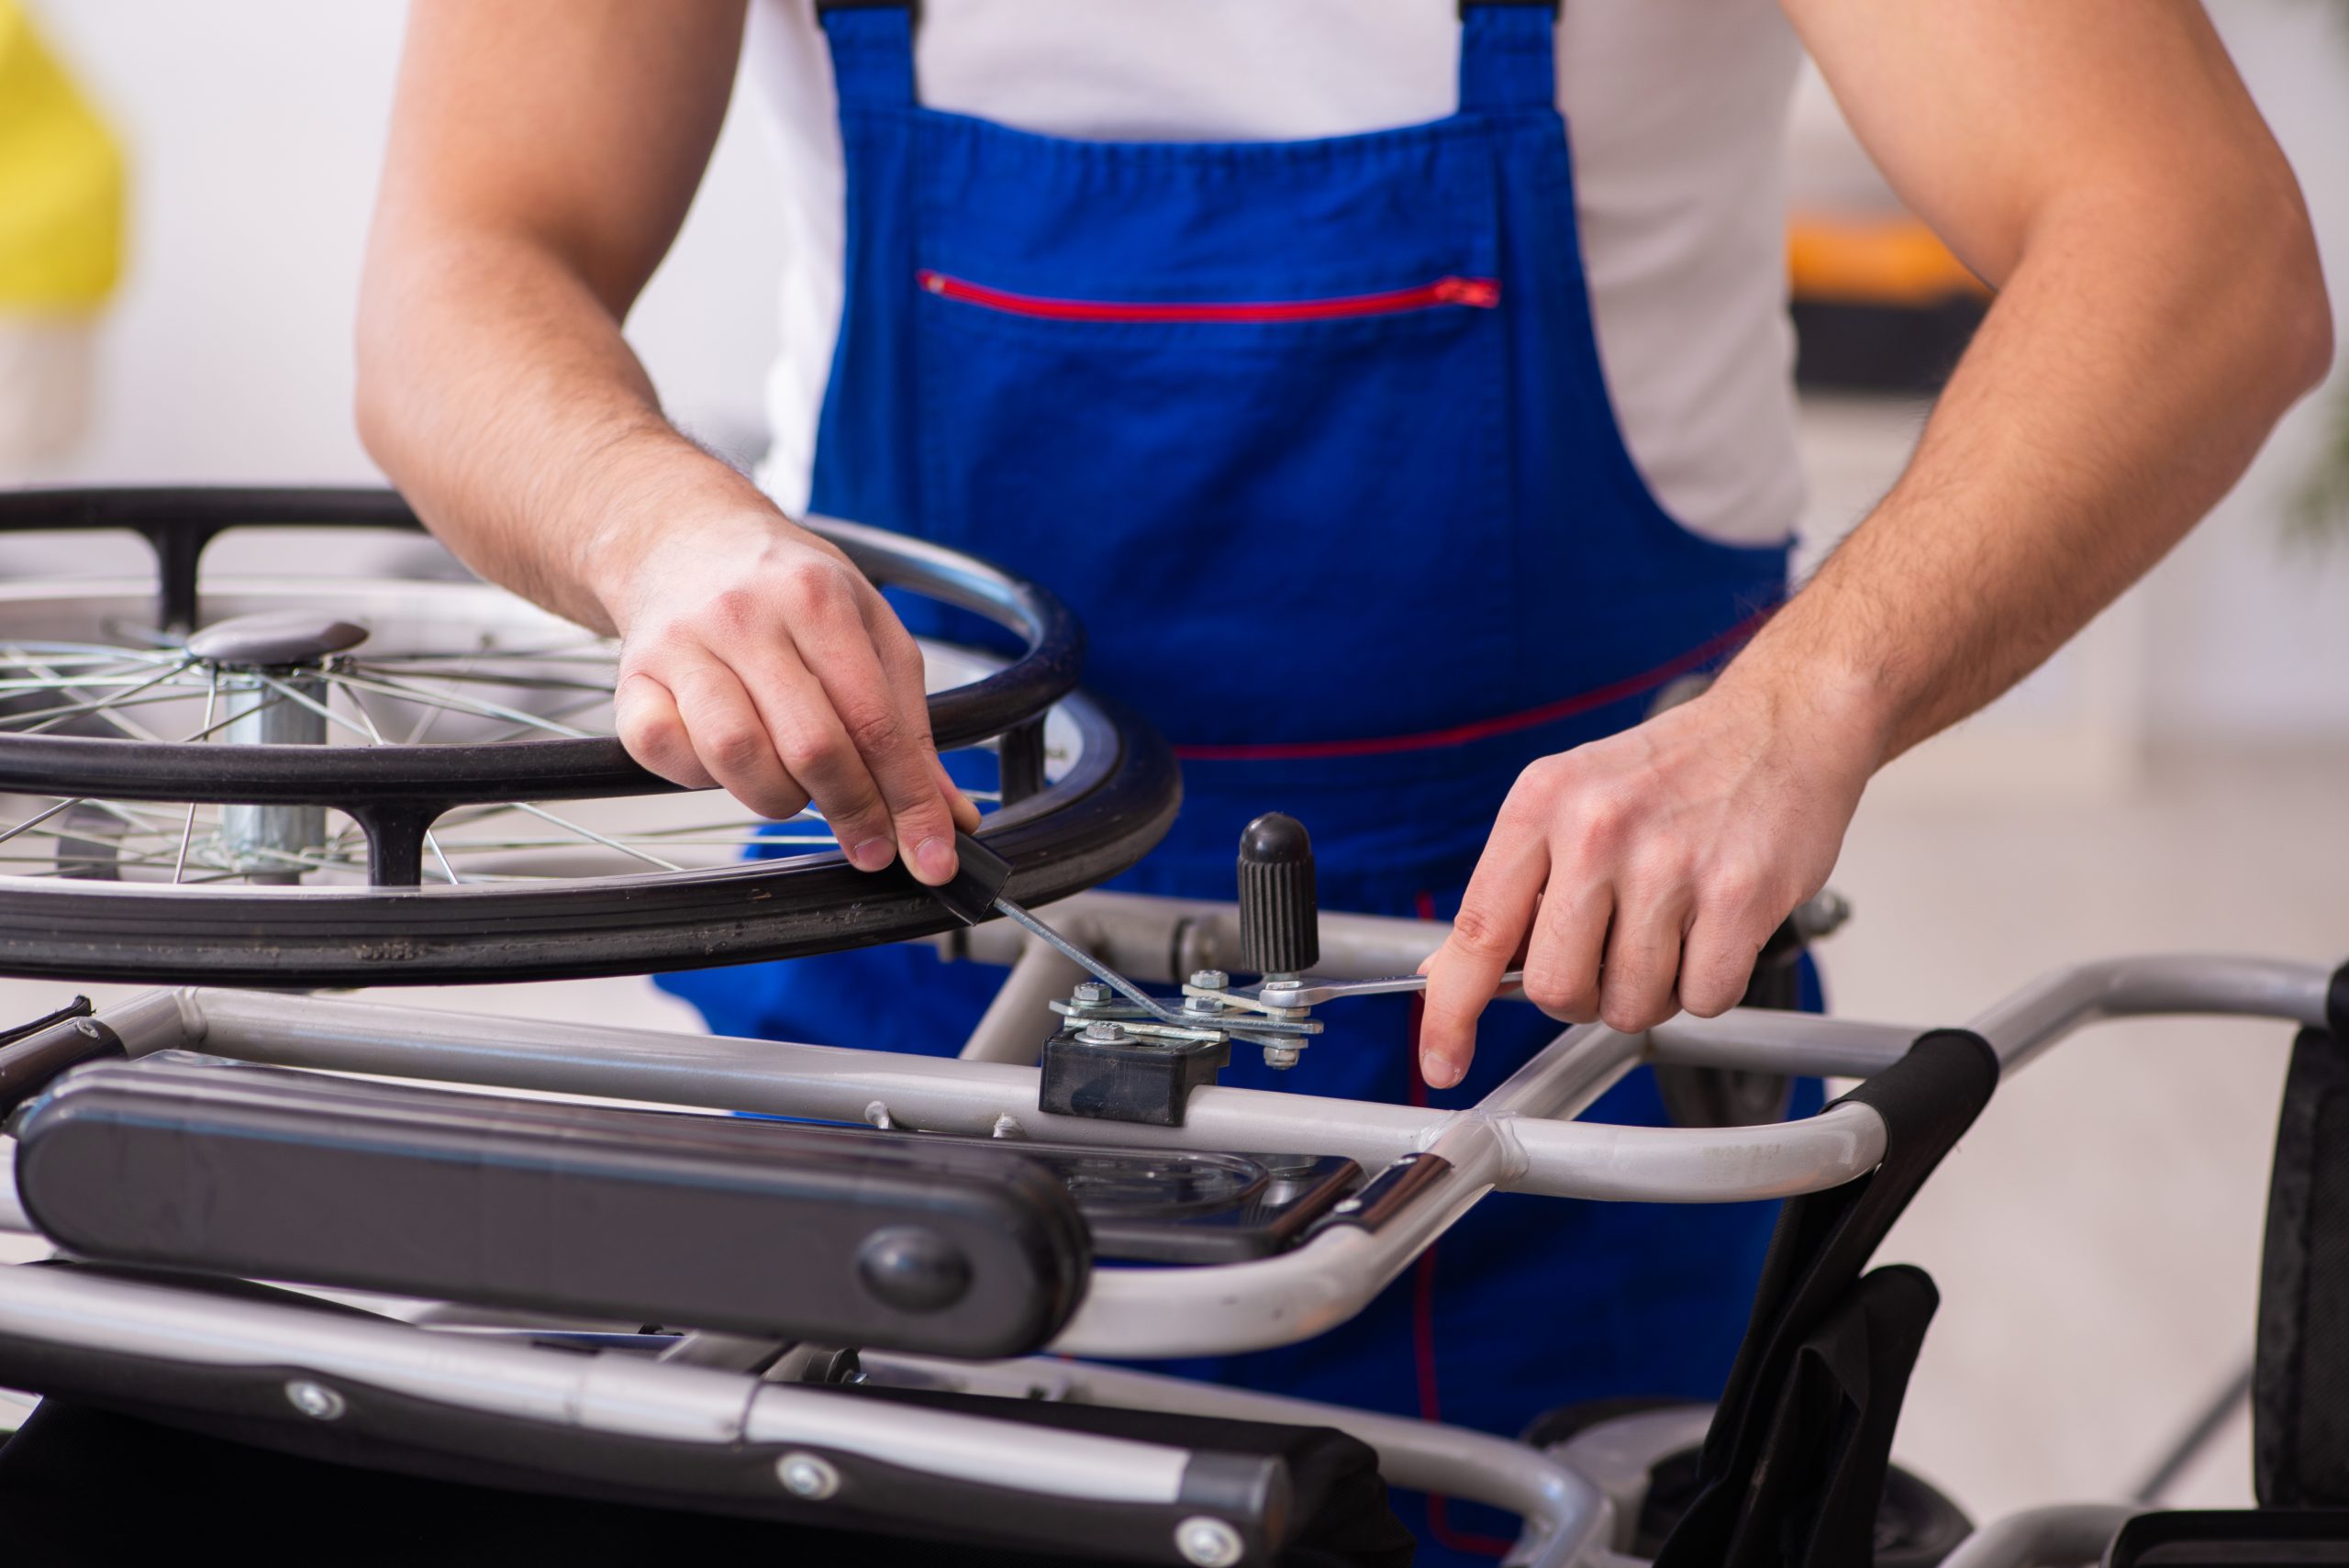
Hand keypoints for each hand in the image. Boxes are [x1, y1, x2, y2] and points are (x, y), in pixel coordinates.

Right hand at [600, 509, 978, 882]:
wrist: (686, 537)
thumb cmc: (788, 590)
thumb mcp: (869, 630)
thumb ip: (909, 724)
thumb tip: (948, 815)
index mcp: (817, 598)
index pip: (875, 721)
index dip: (908, 800)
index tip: (931, 857)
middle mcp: (744, 616)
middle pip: (810, 745)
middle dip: (853, 811)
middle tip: (870, 843)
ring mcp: (681, 645)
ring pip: (735, 756)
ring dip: (777, 797)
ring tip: (795, 788)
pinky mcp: (631, 678)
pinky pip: (665, 753)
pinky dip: (701, 778)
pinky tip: (727, 763)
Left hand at [1416, 671, 1886, 1087]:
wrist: (1778, 723)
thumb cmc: (1669, 772)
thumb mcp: (1567, 801)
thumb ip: (1510, 889)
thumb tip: (1444, 973)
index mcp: (1540, 804)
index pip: (1477, 931)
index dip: (1451, 1012)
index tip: (1442, 1061)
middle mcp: (1595, 829)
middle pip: (1556, 989)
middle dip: (1581, 996)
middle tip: (1610, 958)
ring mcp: (1668, 863)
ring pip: (1631, 1005)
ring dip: (1650, 992)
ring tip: (1671, 933)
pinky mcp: (1738, 894)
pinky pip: (1703, 999)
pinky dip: (1708, 987)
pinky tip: (1714, 934)